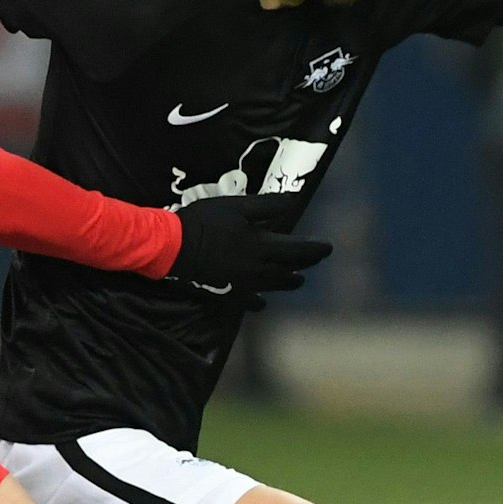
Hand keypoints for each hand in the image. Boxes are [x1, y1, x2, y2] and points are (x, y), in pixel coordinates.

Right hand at [169, 195, 330, 305]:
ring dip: (287, 282)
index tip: (328, 248)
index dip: (315, 249)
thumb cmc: (205, 222)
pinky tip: (261, 301)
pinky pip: (249, 301)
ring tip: (296, 281)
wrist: (174, 249)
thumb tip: (292, 201)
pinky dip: (258, 300)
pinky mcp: (227, 293)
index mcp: (262, 246)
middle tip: (314, 262)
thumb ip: (266, 206)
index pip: (298, 250)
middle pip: (288, 269)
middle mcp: (258, 268)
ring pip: (272, 285)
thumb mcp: (236, 206)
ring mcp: (243, 284)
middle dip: (303, 265)